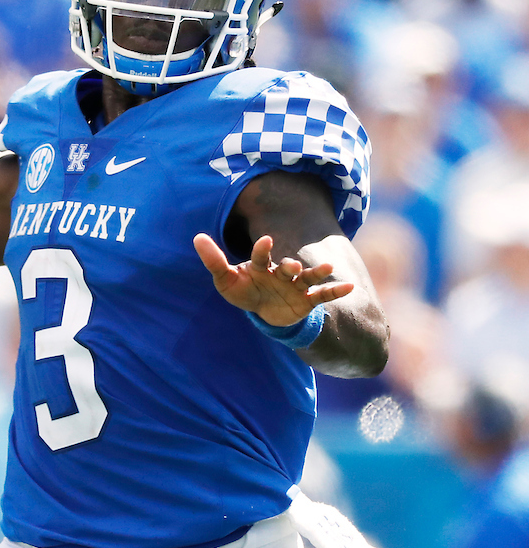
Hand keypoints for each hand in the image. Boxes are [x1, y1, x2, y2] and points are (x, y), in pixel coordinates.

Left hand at [193, 232, 353, 327]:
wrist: (263, 311)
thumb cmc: (243, 291)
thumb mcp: (225, 280)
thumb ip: (214, 260)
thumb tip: (197, 236)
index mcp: (261, 266)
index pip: (261, 256)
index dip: (263, 249)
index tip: (266, 240)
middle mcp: (281, 273)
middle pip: (287, 267)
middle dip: (290, 265)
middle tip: (293, 265)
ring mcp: (295, 286)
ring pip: (308, 277)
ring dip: (317, 272)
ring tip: (328, 267)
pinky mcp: (306, 301)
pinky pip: (322, 296)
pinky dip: (335, 291)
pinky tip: (350, 286)